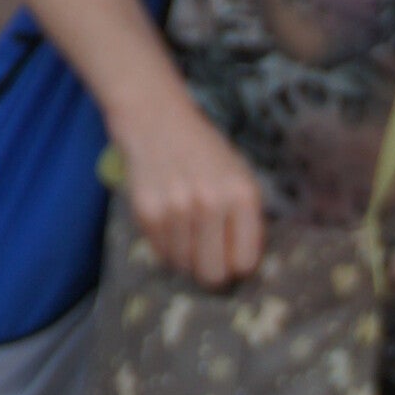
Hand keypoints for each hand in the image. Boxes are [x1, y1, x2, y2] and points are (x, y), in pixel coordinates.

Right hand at [116, 92, 264, 286]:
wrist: (155, 119)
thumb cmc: (205, 154)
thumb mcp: (240, 178)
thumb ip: (247, 221)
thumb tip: (244, 271)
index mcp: (241, 195)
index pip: (245, 263)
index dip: (238, 264)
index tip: (231, 255)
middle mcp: (209, 203)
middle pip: (214, 274)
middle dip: (213, 271)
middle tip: (209, 256)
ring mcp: (176, 209)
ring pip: (185, 267)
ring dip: (187, 256)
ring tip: (187, 229)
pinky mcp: (147, 212)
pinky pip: (161, 253)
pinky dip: (166, 245)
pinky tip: (170, 221)